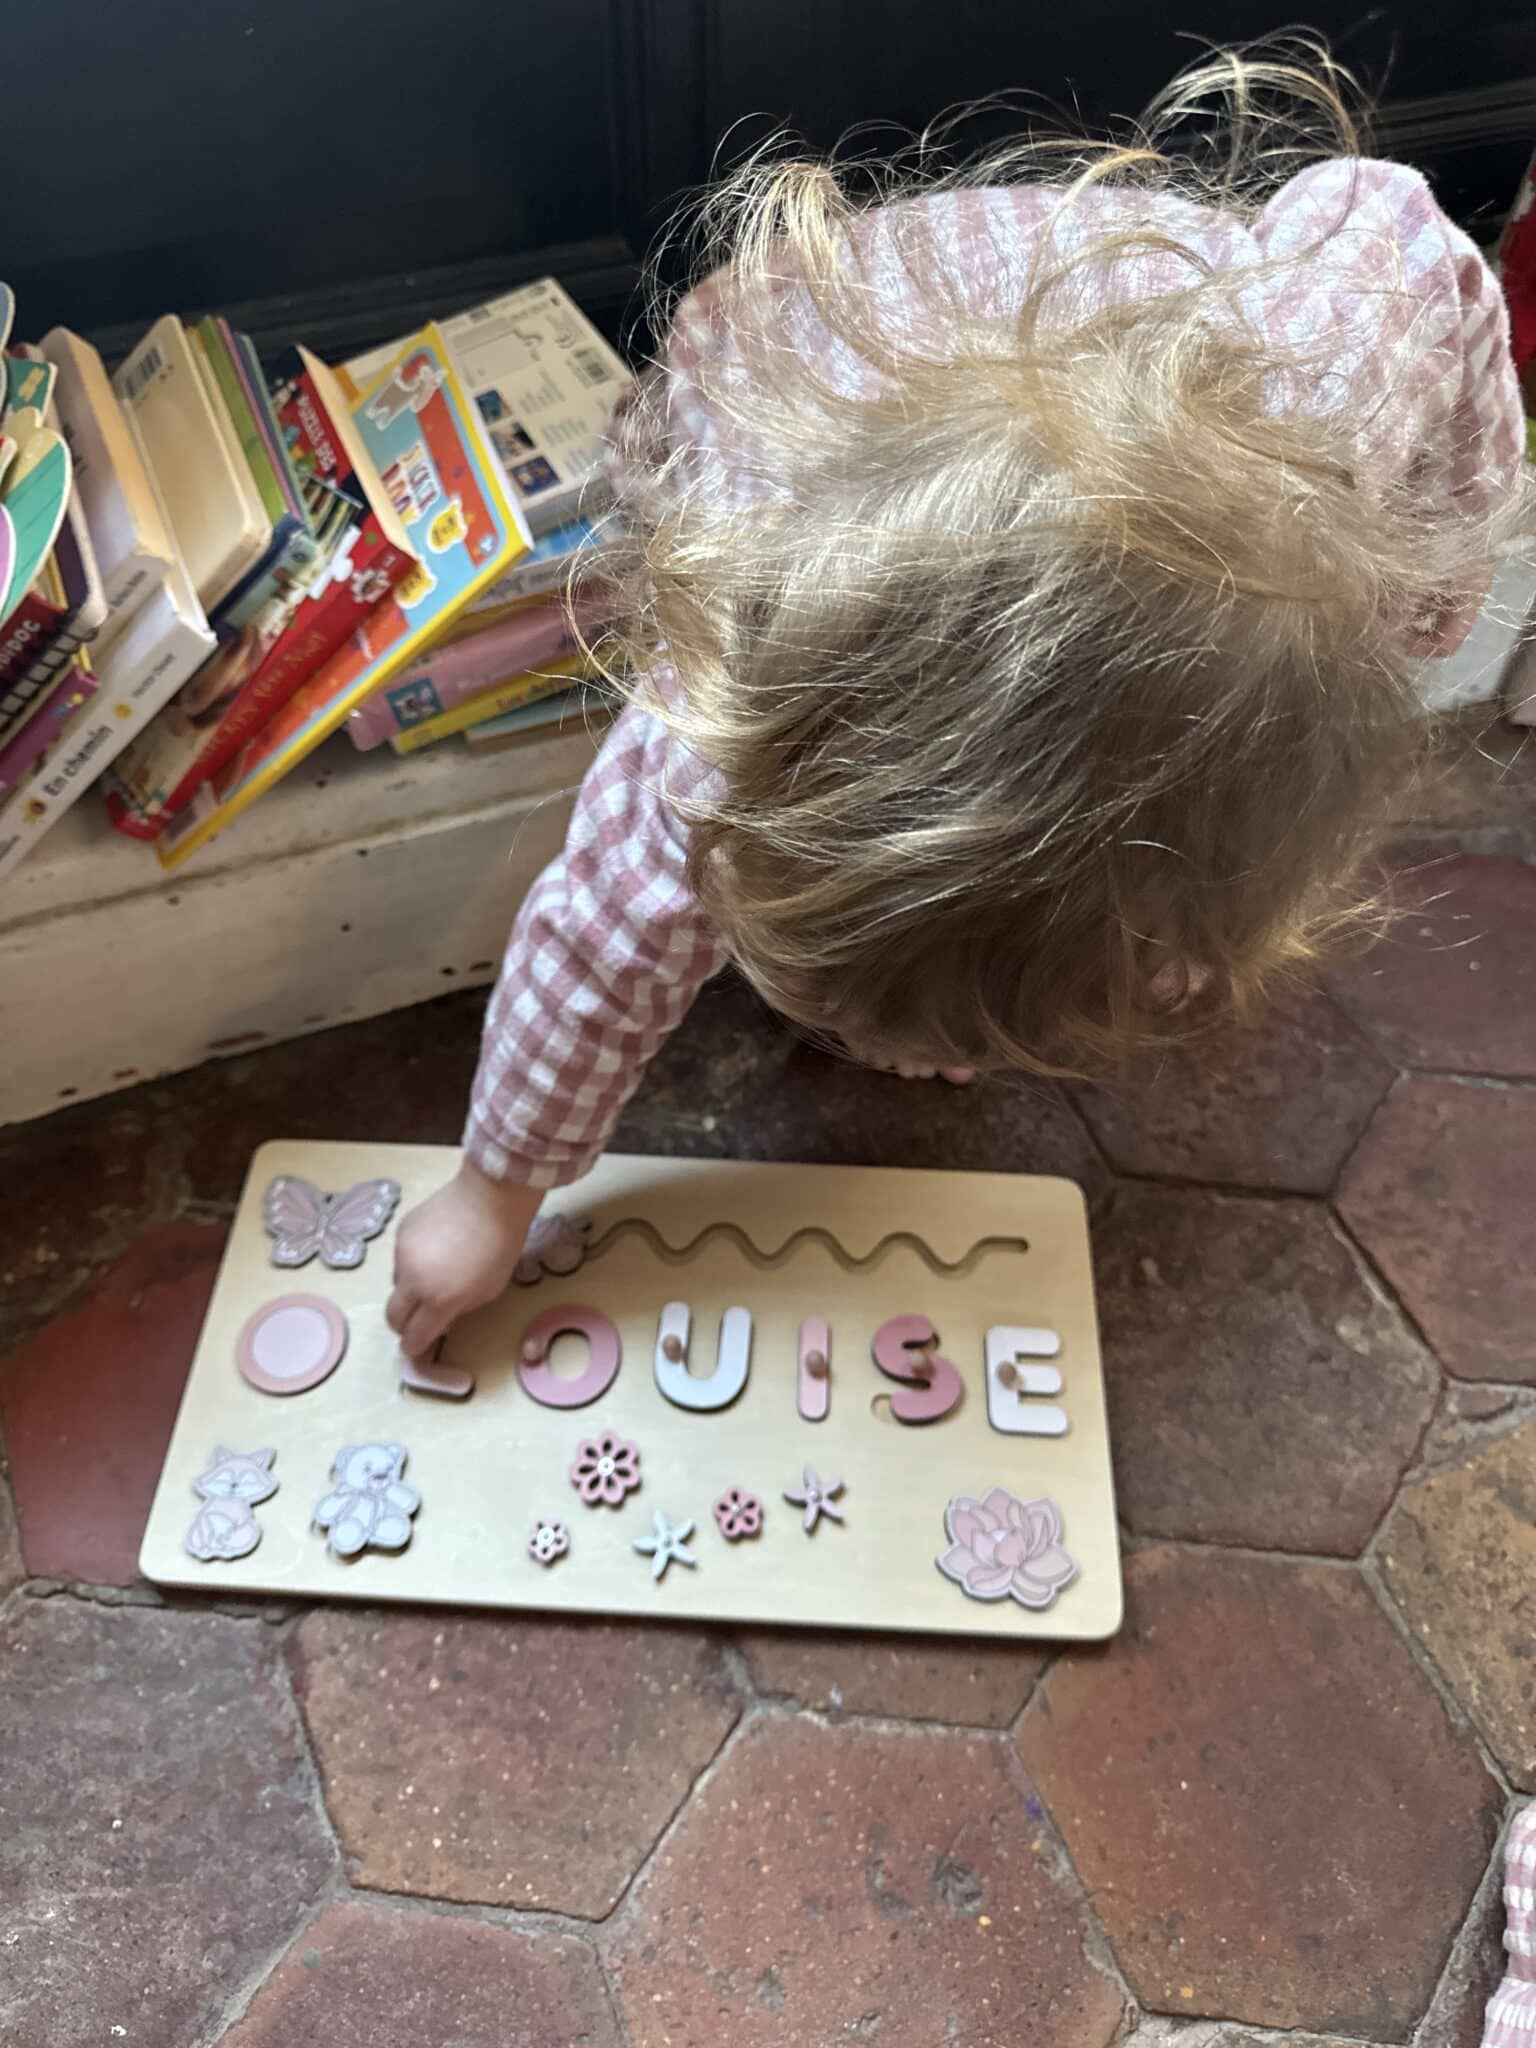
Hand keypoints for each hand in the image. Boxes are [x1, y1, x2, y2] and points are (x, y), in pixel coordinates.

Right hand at [387, 1160, 542, 1360]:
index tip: (419, 1346)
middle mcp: (413, 1280)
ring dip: (411, 1289)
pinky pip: (400, 1258)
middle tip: (419, 1320)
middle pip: (392, 1317)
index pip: (413, 1338)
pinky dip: (413, 1262)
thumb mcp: (489, 1290)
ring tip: (437, 1272)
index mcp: (439, 1300)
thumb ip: (459, 1311)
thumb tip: (439, 1320)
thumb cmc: (500, 1246)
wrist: (491, 1197)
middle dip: (404, 1325)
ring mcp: (402, 1254)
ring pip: (396, 1285)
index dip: (415, 1347)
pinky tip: (435, 1248)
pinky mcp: (400, 1232)